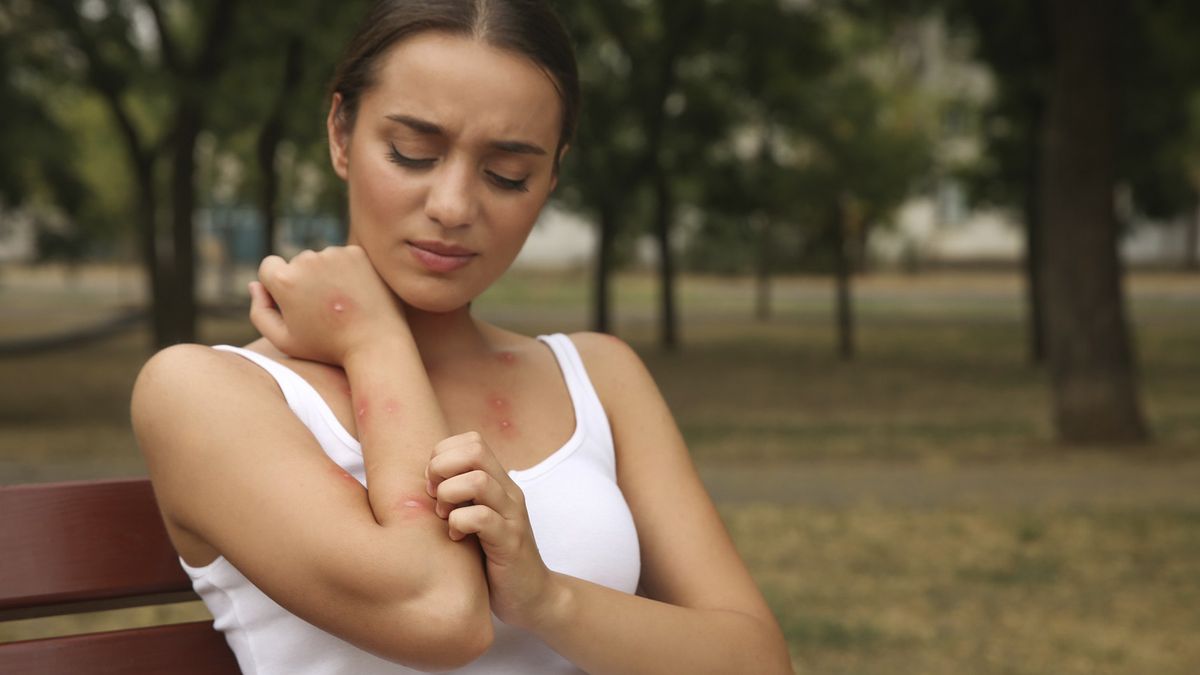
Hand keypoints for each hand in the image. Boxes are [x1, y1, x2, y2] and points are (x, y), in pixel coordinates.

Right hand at [249, 246, 405, 365]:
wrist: (375, 344)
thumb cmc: (327, 347)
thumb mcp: (284, 340)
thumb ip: (260, 312)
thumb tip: (255, 285)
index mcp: (284, 279)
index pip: (269, 267)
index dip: (278, 287)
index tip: (294, 305)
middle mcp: (307, 259)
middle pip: (296, 263)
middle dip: (304, 281)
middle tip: (322, 310)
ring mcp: (334, 253)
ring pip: (320, 260)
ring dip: (326, 275)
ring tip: (340, 304)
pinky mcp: (357, 252)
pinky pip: (342, 258)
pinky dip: (346, 272)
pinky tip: (354, 294)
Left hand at [426, 432, 558, 628]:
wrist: (530, 595)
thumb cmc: (491, 558)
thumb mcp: (473, 518)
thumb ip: (457, 497)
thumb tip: (423, 481)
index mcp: (498, 482)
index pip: (471, 441)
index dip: (443, 455)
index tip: (433, 484)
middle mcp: (508, 492)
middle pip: (475, 450)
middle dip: (442, 468)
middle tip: (435, 497)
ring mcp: (512, 516)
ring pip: (478, 481)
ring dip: (449, 495)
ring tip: (444, 516)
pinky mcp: (510, 542)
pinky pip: (482, 518)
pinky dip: (459, 524)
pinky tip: (456, 538)